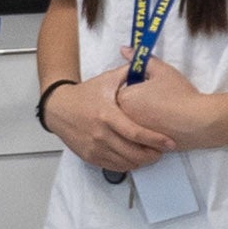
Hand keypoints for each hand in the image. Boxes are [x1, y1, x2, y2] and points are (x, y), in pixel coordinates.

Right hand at [43, 71, 167, 176]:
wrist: (58, 108)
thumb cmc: (85, 94)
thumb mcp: (106, 80)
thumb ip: (128, 73)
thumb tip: (146, 62)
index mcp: (107, 115)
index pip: (136, 133)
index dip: (155, 140)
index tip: (169, 142)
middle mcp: (100, 134)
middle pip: (133, 153)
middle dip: (152, 155)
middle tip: (163, 151)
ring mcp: (94, 147)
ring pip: (125, 163)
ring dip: (141, 162)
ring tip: (151, 155)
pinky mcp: (89, 156)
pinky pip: (114, 166)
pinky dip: (128, 165)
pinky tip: (135, 158)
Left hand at [108, 61, 227, 153]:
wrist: (198, 122)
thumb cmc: (179, 94)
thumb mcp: (162, 71)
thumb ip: (142, 60)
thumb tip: (124, 49)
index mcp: (123, 98)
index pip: (121, 90)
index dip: (136, 87)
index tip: (150, 88)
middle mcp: (123, 119)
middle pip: (122, 108)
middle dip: (135, 104)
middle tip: (156, 100)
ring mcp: (132, 136)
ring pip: (130, 124)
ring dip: (140, 118)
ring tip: (160, 113)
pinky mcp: (143, 147)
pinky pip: (139, 137)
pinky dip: (147, 131)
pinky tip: (161, 125)